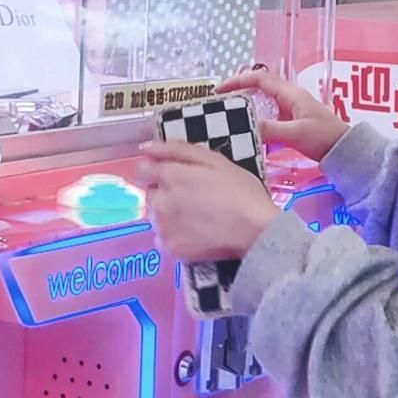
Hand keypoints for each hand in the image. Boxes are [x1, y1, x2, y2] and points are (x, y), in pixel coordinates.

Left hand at [138, 141, 280, 263]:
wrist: (256, 232)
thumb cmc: (241, 191)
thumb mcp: (214, 160)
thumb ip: (176, 150)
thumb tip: (146, 147)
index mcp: (169, 176)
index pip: (141, 170)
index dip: (156, 169)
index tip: (175, 174)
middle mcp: (159, 202)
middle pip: (151, 193)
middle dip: (166, 192)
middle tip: (194, 195)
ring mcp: (163, 228)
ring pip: (156, 216)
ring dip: (169, 213)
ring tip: (198, 215)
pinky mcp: (171, 249)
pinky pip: (163, 237)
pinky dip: (174, 233)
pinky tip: (195, 232)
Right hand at [217, 71, 348, 161]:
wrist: (345, 150)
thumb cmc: (324, 137)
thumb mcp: (294, 133)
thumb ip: (269, 130)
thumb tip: (245, 128)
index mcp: (290, 94)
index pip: (259, 79)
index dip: (237, 81)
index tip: (219, 90)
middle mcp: (290, 97)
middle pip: (259, 87)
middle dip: (239, 92)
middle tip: (221, 103)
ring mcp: (292, 109)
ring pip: (264, 102)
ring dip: (247, 106)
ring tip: (230, 116)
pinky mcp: (293, 122)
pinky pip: (270, 116)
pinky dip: (257, 120)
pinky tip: (249, 132)